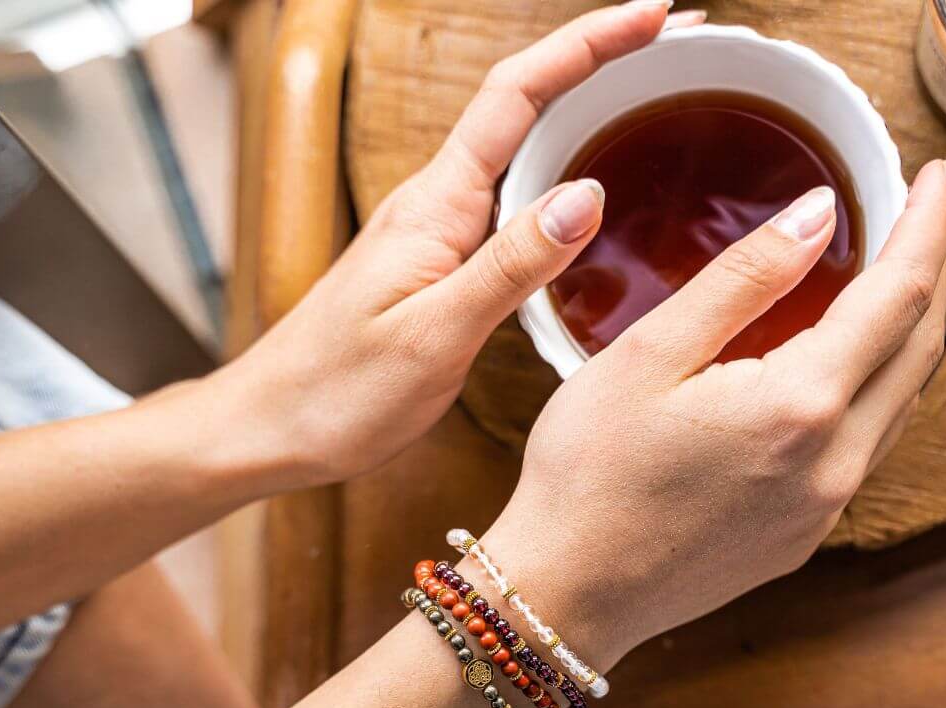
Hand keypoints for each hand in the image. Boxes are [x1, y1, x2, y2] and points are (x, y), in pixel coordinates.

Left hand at [220, 2, 704, 487]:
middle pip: (522, 108)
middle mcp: (433, 207)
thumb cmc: (336, 394)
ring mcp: (432, 237)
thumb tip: (586, 196)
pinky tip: (584, 203)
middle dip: (599, 66)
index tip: (655, 15)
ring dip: (582, 120)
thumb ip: (509, 267)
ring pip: (517, 156)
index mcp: (433, 208)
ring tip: (650, 106)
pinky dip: (554, 184)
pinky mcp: (433, 272)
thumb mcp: (433, 336)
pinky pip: (505, 209)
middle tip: (676, 53)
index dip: (587, 44)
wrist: (268, 428)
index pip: (516, 95)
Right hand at [485, 160, 945, 667]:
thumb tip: (819, 215)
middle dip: (928, 275)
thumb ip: (742, 281)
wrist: (566, 594)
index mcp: (798, 408)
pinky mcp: (801, 539)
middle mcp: (831, 465)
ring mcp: (822, 511)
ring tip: (881, 286)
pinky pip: (864, 451)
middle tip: (914, 221)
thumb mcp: (647, 357)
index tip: (936, 178)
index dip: (928, 226)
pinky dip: (871, 394)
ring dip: (904, 338)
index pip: (901, 296)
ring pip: (900, 405)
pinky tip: (835, 373)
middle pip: (918, 351)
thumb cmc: (586, 476)